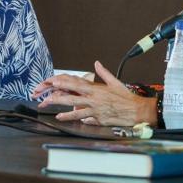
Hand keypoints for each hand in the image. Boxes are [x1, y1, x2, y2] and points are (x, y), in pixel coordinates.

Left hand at [35, 61, 157, 126]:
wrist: (136, 110)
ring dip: (61, 106)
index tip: (54, 81)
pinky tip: (61, 117)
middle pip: (72, 95)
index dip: (65, 82)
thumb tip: (97, 63)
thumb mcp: (115, 82)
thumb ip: (104, 73)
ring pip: (74, 107)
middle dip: (58, 94)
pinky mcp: (97, 118)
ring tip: (49, 105)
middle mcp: (94, 98)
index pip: (77, 83)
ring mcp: (94, 109)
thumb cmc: (126, 97)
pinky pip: (81, 117)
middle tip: (46, 93)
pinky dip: (70, 117)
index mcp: (97, 89)